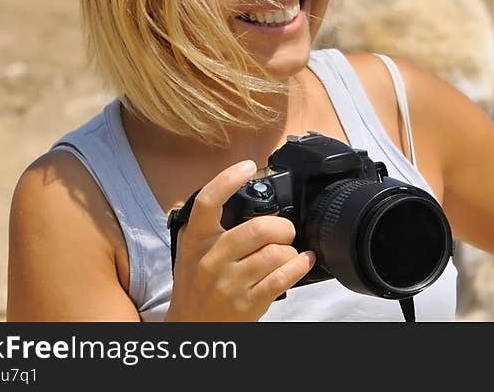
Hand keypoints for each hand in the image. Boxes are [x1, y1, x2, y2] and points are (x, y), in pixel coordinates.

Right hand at [165, 160, 315, 321]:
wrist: (191, 327)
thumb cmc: (195, 284)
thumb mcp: (190, 250)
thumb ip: (206, 224)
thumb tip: (234, 191)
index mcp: (196, 240)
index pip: (208, 202)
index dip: (229, 179)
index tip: (248, 166)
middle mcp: (211, 260)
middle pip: (258, 229)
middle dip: (282, 227)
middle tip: (284, 231)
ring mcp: (230, 283)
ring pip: (275, 253)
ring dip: (289, 250)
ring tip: (286, 252)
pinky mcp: (248, 303)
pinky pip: (283, 277)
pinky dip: (299, 265)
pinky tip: (303, 261)